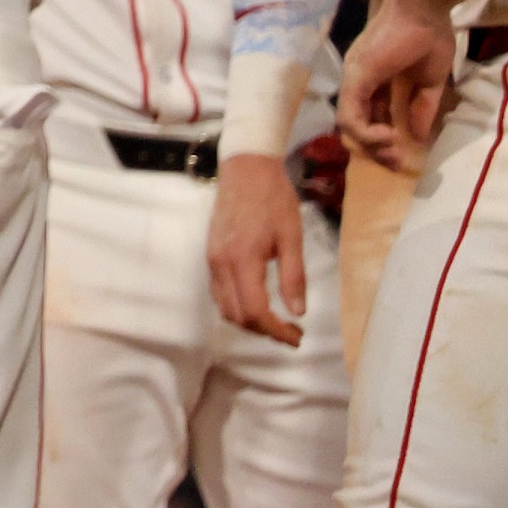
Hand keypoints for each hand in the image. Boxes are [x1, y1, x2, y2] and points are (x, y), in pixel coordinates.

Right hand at [207, 153, 306, 345]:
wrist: (245, 170)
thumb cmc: (273, 200)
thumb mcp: (292, 237)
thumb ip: (294, 276)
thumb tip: (297, 312)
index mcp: (243, 259)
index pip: (254, 311)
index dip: (276, 331)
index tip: (296, 337)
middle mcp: (221, 264)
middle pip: (236, 315)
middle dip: (264, 331)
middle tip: (291, 331)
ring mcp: (212, 260)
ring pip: (224, 307)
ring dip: (249, 321)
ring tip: (276, 320)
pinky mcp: (210, 255)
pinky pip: (219, 293)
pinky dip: (236, 306)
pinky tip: (257, 301)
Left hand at [341, 0, 458, 170]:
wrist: (424, 8)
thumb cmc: (428, 36)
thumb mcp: (430, 81)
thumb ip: (421, 107)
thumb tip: (416, 137)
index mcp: (374, 82)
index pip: (369, 118)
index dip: (382, 140)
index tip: (401, 156)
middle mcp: (357, 82)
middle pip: (355, 125)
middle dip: (375, 150)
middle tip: (396, 163)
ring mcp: (353, 79)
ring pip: (348, 124)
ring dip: (370, 145)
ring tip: (393, 152)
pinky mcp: (355, 78)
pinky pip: (350, 113)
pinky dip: (365, 132)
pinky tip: (388, 137)